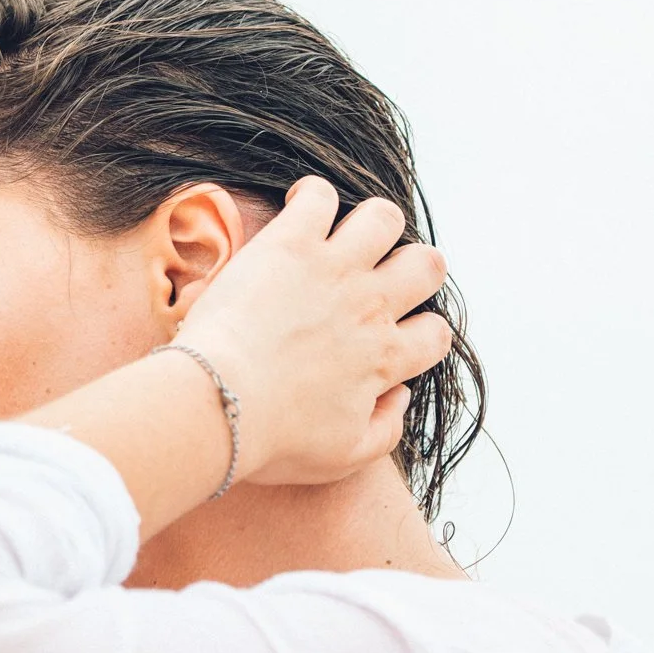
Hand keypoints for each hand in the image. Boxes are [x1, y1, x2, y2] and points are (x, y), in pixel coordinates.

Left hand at [174, 176, 451, 486]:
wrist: (218, 405)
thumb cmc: (271, 438)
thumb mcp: (343, 457)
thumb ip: (386, 428)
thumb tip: (399, 394)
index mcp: (384, 359)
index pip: (435, 333)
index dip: (422, 333)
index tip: (395, 335)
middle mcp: (370, 306)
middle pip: (426, 264)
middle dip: (412, 267)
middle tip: (379, 278)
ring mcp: (333, 269)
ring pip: (384, 218)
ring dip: (371, 224)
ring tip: (344, 237)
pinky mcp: (291, 243)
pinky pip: (320, 195)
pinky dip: (313, 195)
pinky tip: (300, 208)